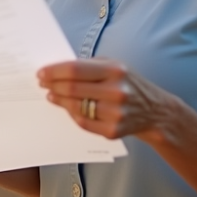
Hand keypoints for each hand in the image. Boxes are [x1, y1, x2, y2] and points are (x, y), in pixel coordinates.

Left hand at [38, 59, 174, 141]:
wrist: (155, 111)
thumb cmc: (128, 84)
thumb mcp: (113, 66)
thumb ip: (88, 66)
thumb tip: (57, 69)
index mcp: (115, 70)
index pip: (75, 70)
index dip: (54, 72)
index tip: (41, 73)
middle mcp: (116, 91)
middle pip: (72, 89)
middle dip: (52, 86)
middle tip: (42, 84)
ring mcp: (116, 113)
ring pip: (75, 107)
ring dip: (59, 101)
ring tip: (52, 96)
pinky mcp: (113, 130)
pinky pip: (83, 122)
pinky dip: (72, 114)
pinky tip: (67, 108)